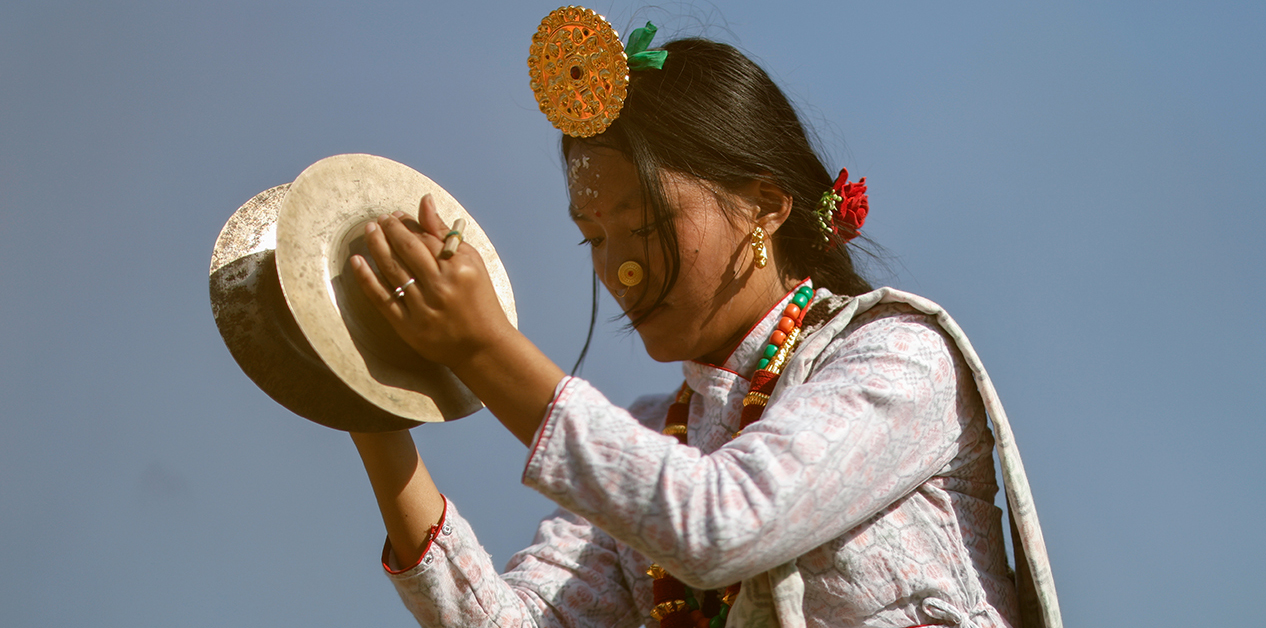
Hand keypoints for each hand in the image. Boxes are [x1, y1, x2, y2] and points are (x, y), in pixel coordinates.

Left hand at [350, 194, 513, 369]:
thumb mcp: (472, 262)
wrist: (483, 346)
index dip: (406, 224)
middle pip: (406, 249)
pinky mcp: (409, 327)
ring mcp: (423, 308)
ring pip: (392, 270)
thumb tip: (424, 202)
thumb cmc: (479, 300)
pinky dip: (367, 278)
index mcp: (459, 268)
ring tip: (369, 231)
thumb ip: (445, 234)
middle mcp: (441, 286)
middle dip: (389, 230)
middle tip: (379, 220)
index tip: (395, 216)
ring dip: (376, 246)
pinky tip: (357, 261)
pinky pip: (382, 298)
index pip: (425, 238)